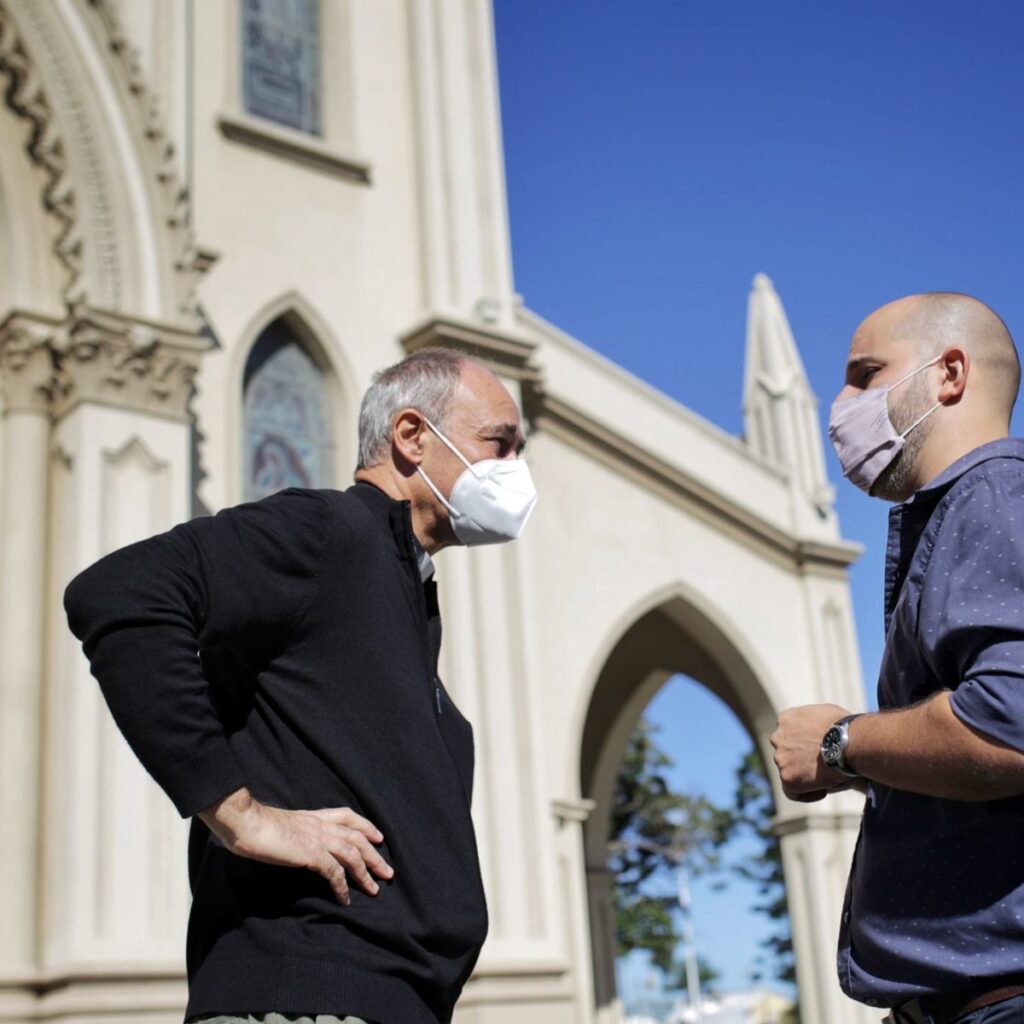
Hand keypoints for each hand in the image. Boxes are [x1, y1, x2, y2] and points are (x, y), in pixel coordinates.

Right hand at [199, 787, 393, 904]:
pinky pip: (335, 872)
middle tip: (387, 871)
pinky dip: (343, 887)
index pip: (347, 816)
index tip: (377, 836)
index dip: (365, 825)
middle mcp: (320, 825)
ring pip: (352, 854)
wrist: (246, 823)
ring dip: (366, 872)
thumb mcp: (280, 824)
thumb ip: (292, 832)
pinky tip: (346, 899)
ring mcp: (317, 838)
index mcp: (313, 816)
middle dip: (374, 855)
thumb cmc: (254, 825)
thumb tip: (291, 842)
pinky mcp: (311, 854)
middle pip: (357, 837)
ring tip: (375, 889)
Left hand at [770, 703, 854, 800]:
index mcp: (786, 719)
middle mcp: (778, 737)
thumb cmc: (845, 727)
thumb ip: (815, 721)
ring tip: (827, 779)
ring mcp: (780, 758)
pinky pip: (792, 791)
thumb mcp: (827, 713)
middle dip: (801, 759)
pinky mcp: (787, 777)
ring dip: (804, 776)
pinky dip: (806, 793)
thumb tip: (821, 731)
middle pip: (786, 752)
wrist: (846, 742)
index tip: (818, 750)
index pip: (788, 734)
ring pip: (789, 771)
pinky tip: (823, 791)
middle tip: (821, 766)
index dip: (803, 743)